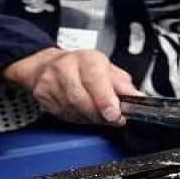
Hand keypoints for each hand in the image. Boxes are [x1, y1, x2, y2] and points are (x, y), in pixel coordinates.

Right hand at [2, 48, 138, 126]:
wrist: (49, 66)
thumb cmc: (83, 67)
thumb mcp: (108, 69)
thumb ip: (123, 84)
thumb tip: (137, 97)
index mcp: (87, 58)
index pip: (95, 79)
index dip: (105, 99)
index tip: (114, 114)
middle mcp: (65, 68)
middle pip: (81, 98)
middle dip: (100, 114)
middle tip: (113, 119)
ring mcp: (50, 82)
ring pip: (72, 109)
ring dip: (90, 118)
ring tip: (99, 114)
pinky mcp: (42, 95)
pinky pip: (63, 114)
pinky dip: (77, 118)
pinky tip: (83, 112)